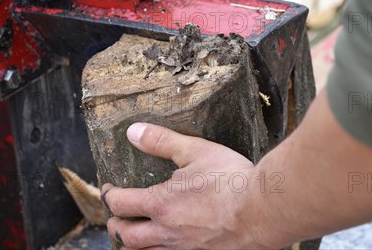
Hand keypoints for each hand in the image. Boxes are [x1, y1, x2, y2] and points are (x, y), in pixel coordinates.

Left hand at [102, 123, 269, 249]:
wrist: (262, 210)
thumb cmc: (231, 179)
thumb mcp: (196, 150)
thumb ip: (161, 141)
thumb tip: (133, 132)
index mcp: (160, 204)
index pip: (120, 203)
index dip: (109, 195)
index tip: (109, 188)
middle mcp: (166, 232)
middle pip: (125, 236)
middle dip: (115, 225)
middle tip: (117, 215)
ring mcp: (182, 248)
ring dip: (132, 244)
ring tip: (133, 235)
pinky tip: (164, 244)